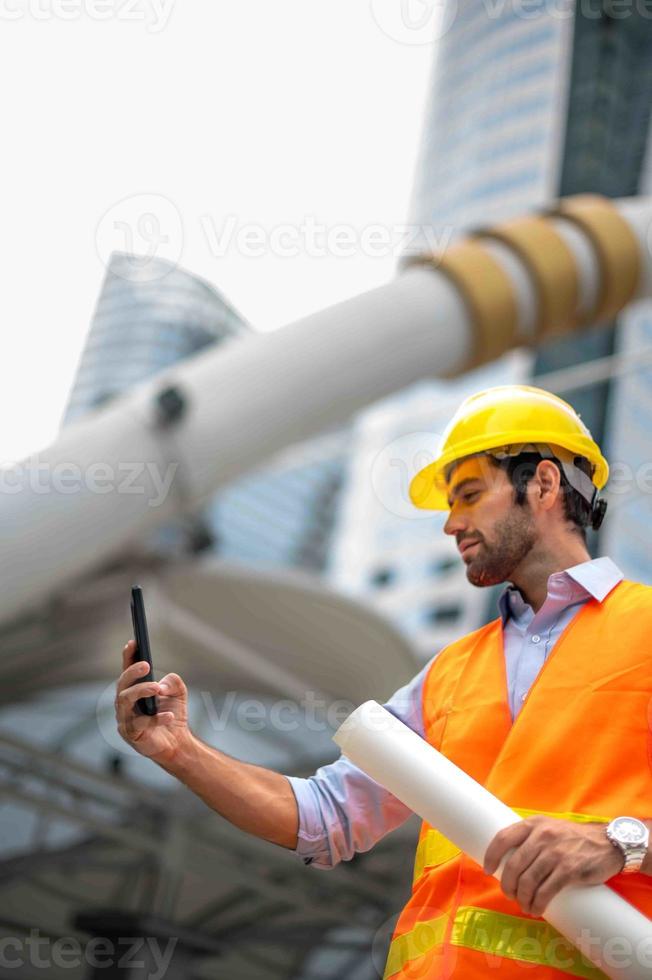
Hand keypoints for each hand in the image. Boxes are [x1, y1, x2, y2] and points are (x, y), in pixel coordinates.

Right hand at [115, 639, 191, 765]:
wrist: (177, 742)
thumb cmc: (172, 714)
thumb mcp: (178, 692)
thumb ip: (172, 681)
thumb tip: (160, 686)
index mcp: (134, 690)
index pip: (127, 670)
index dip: (128, 656)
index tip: (134, 642)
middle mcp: (125, 704)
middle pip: (122, 684)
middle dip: (132, 672)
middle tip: (147, 665)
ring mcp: (125, 719)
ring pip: (124, 701)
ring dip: (141, 691)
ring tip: (157, 688)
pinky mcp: (131, 735)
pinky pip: (140, 724)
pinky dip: (156, 718)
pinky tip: (169, 716)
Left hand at [483, 815, 623, 916]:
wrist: (608, 843)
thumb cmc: (573, 838)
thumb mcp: (549, 827)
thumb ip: (531, 837)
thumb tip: (508, 858)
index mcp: (533, 824)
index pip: (503, 838)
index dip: (491, 856)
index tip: (487, 870)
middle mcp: (542, 836)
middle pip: (514, 865)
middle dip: (508, 885)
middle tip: (510, 895)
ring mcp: (555, 852)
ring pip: (528, 881)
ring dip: (522, 898)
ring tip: (525, 905)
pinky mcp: (569, 869)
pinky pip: (546, 891)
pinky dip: (537, 904)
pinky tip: (536, 909)